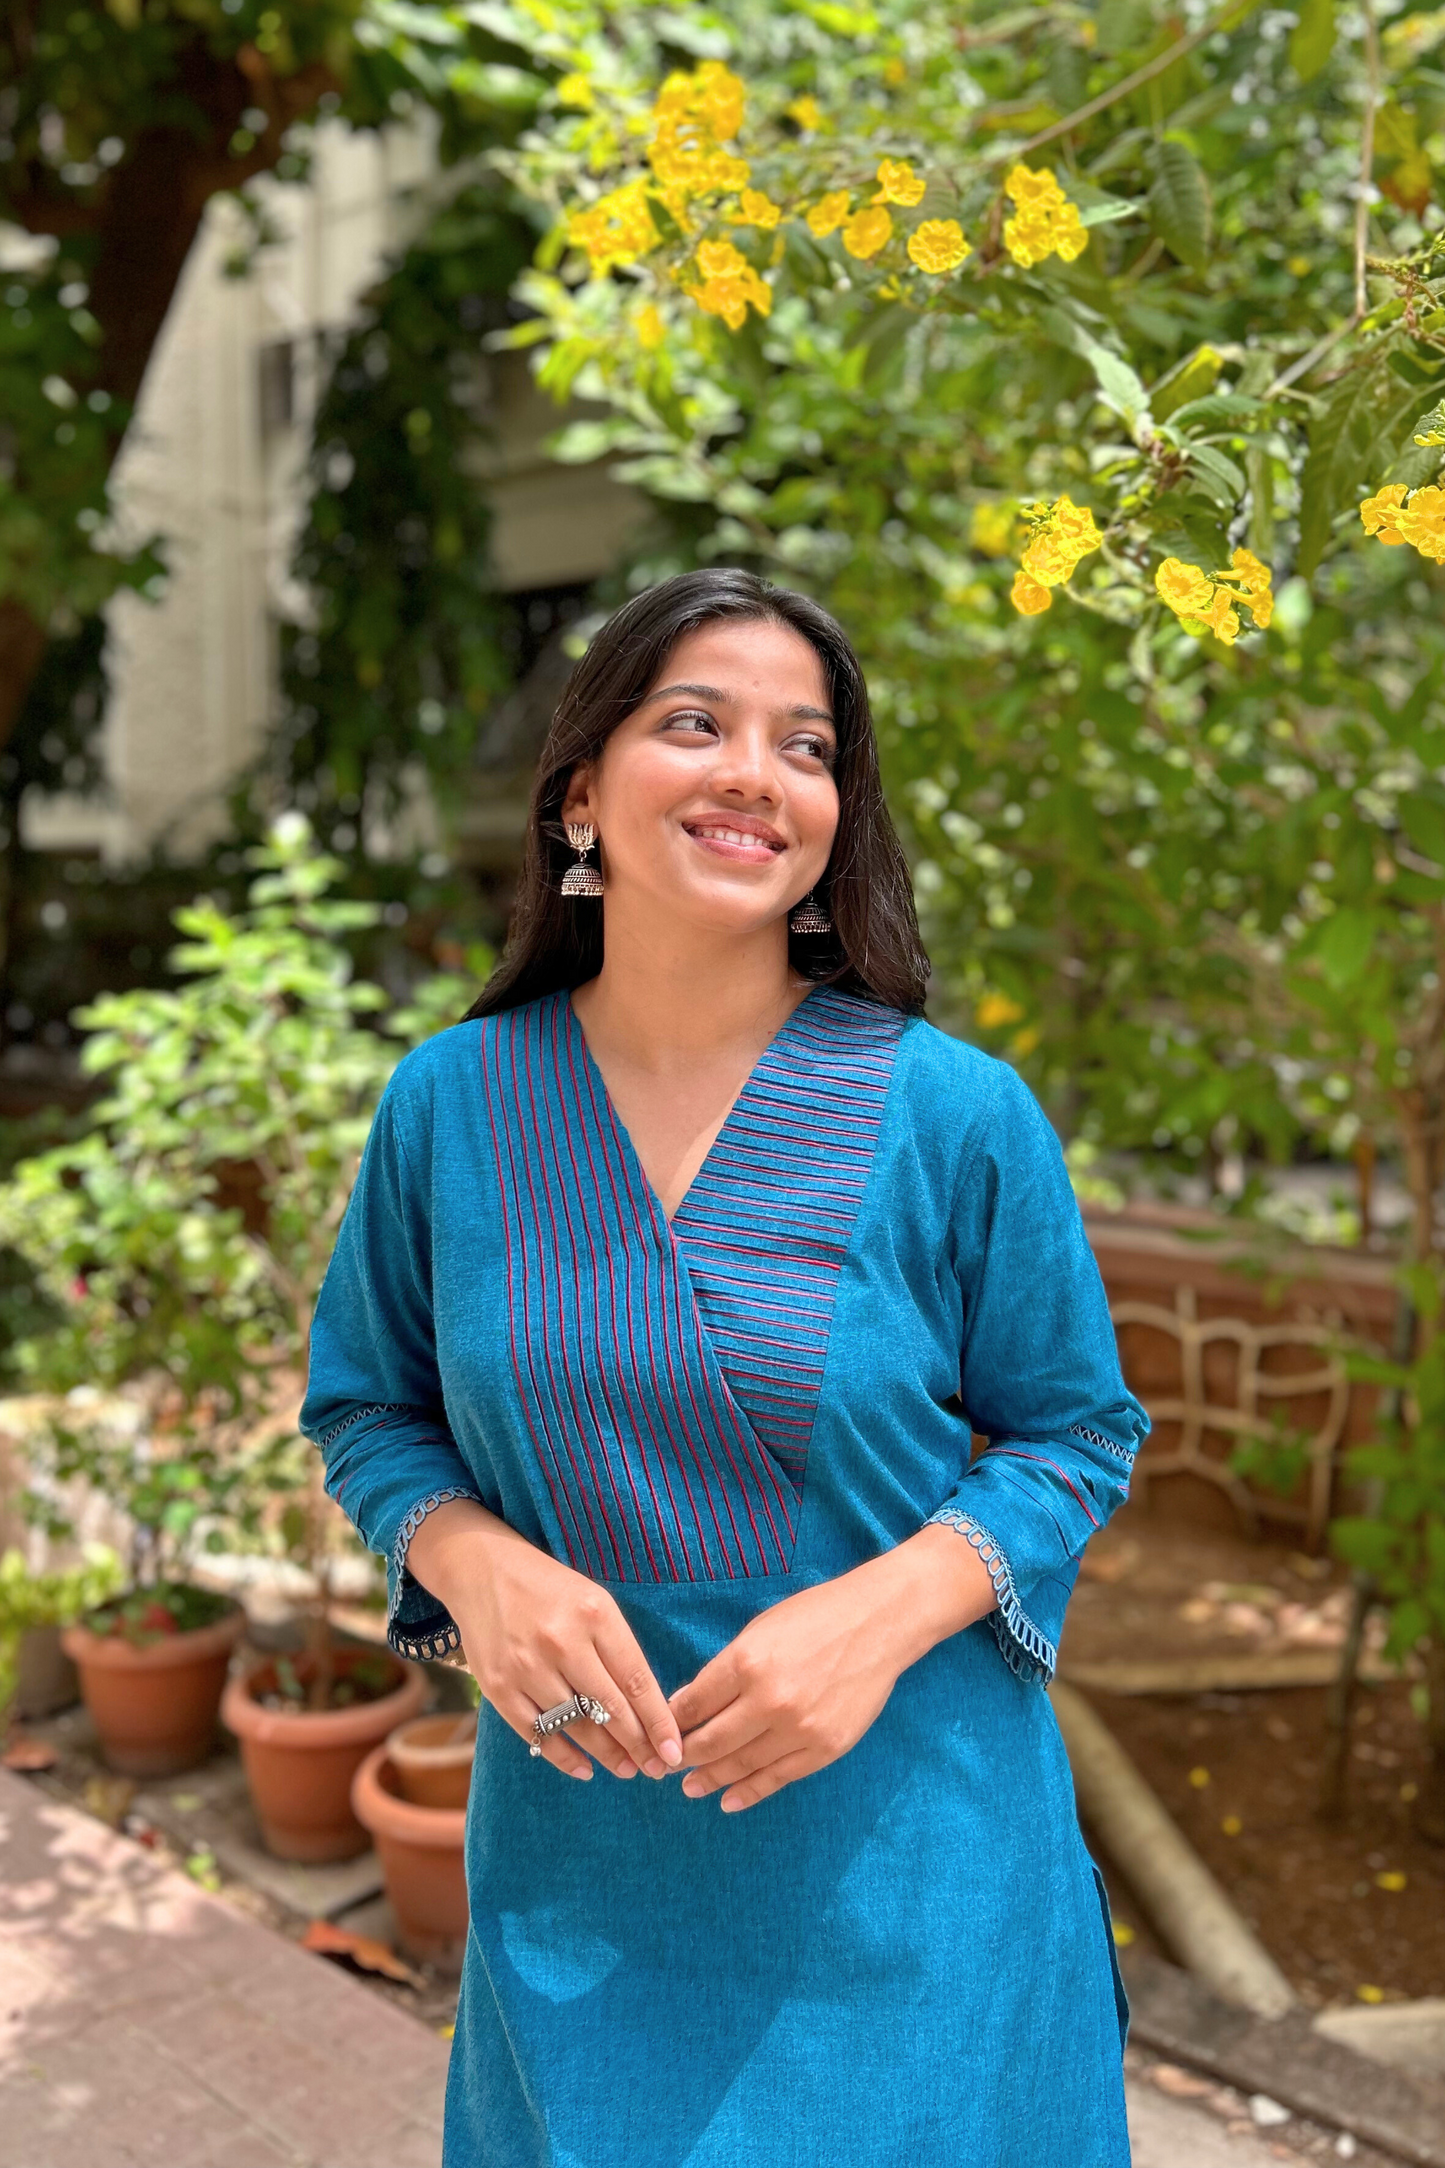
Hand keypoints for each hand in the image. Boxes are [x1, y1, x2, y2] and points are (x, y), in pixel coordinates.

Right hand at [406, 1499, 682, 1782]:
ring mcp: (526, 1667)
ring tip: (627, 1769)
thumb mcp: (594, 1602)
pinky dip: (564, 1757)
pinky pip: (538, 1734)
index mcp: (594, 1615)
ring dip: (607, 1755)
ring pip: (577, 1726)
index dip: (659, 1722)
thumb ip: (619, 1648)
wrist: (481, 1570)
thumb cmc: (549, 1589)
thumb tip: (648, 1707)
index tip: (674, 1751)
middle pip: (610, 1709)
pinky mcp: (498, 1687)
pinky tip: (585, 1768)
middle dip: (639, 1746)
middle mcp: (561, 1642)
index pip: (636, 1680)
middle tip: (656, 1769)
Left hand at [670, 1526, 998, 1812]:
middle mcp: (769, 1700)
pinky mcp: (824, 1748)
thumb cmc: (815, 1617)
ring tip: (690, 1787)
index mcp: (747, 1662)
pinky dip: (749, 1792)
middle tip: (665, 1767)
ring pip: (742, 1765)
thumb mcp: (759, 1630)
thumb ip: (723, 1670)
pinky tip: (728, 1799)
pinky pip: (778, 1778)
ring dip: (711, 1779)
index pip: (695, 1705)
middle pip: (712, 1741)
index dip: (672, 1723)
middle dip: (684, 1757)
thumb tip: (685, 1704)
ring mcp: (799, 1728)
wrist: (879, 1624)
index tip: (659, 1734)